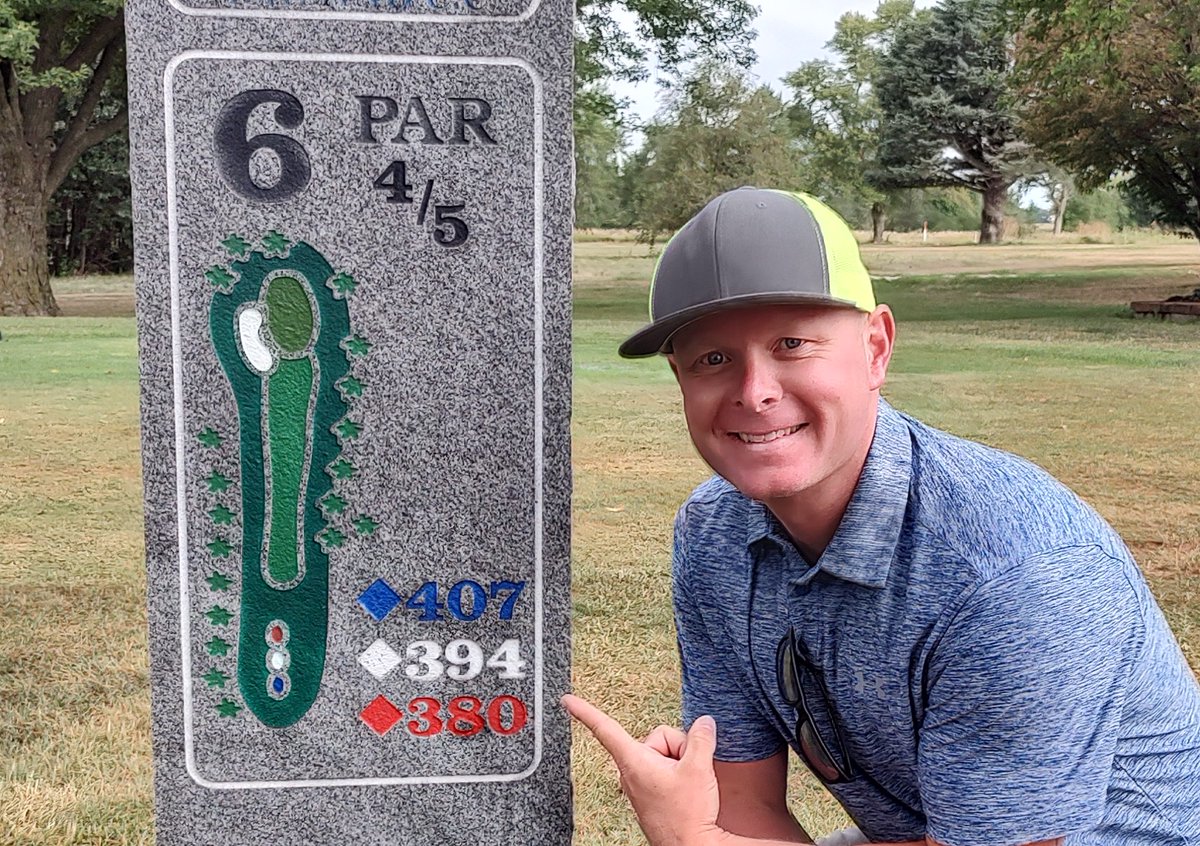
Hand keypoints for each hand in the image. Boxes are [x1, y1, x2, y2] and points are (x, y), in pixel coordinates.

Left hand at [563, 693, 725, 845]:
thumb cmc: (687, 817)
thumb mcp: (699, 769)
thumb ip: (700, 739)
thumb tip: (703, 723)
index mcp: (634, 761)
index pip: (605, 728)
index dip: (585, 711)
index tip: (567, 701)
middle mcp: (632, 771)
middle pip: (657, 737)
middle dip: (678, 748)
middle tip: (685, 771)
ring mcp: (640, 782)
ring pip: (663, 753)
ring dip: (679, 762)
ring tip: (685, 784)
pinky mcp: (650, 791)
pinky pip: (664, 768)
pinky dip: (677, 772)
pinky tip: (684, 788)